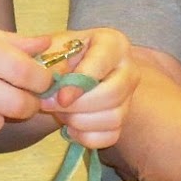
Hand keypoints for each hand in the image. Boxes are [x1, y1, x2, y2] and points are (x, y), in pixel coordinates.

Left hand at [34, 27, 137, 148]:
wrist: (68, 71)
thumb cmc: (61, 56)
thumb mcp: (52, 49)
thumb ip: (52, 62)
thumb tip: (56, 87)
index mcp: (113, 44)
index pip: (101, 63)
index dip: (79, 83)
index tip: (60, 97)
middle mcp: (128, 69)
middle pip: (112, 94)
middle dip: (78, 106)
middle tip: (52, 105)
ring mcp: (129, 96)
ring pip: (113, 118)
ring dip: (79, 122)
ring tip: (60, 113)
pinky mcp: (124, 120)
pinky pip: (110, 136)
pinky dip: (86, 137)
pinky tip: (71, 127)